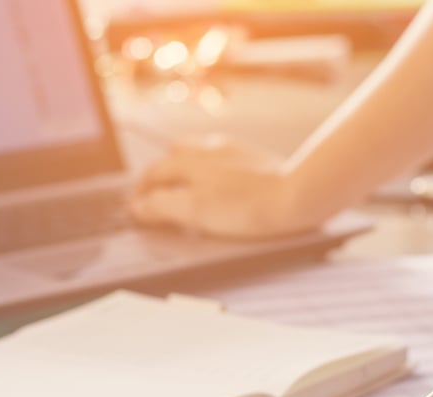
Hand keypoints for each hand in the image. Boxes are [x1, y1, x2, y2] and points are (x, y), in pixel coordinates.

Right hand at [128, 135, 318, 239]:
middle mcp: (207, 148)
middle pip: (173, 156)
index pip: (153, 173)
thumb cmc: (244, 207)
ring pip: (199, 154)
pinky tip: (221, 186)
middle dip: (161, 175)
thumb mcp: (194, 211)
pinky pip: (223, 160)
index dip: (142, 193)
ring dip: (186, 169)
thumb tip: (137, 206)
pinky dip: (211, 171)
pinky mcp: (255, 159)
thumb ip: (161, 206)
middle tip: (157, 197)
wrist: (295, 196)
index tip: (137, 210)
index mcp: (188, 160)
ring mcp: (233, 151)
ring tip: (187, 190)